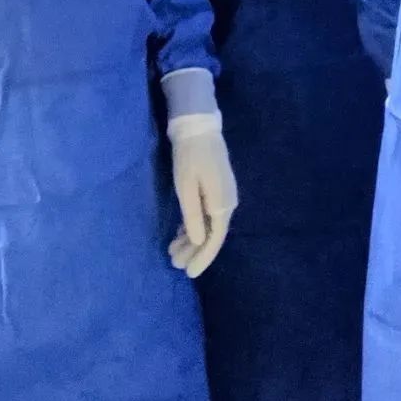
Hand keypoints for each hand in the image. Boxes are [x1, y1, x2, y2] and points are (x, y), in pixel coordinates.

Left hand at [167, 113, 237, 278]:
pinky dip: (194, 225)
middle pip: (212, 234)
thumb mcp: (186, 186)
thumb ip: (193, 215)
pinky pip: (207, 214)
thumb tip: (198, 241)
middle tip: (173, 263)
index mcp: (222, 203)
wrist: (198, 126)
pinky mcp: (217, 188)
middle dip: (193, 251)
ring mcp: (224, 195)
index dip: (202, 258)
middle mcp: (227, 202)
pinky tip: (181, 233)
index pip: (214, 239)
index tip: (189, 274)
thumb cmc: (190, 156)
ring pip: (209, 225)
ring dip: (192, 239)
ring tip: (173, 251)